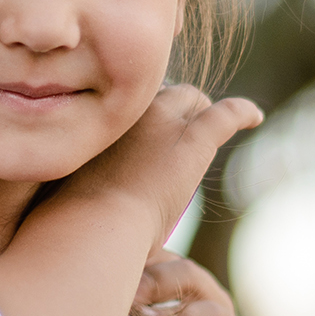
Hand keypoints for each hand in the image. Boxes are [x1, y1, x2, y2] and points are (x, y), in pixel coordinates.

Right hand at [61, 85, 262, 251]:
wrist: (93, 223)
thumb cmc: (70, 216)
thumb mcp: (63, 185)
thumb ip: (71, 178)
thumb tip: (60, 199)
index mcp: (100, 116)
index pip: (128, 100)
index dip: (138, 114)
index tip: (140, 133)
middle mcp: (132, 107)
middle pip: (159, 92)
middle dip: (169, 107)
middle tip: (174, 132)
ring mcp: (164, 120)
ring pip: (191, 100)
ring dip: (199, 112)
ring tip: (209, 126)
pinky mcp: (195, 140)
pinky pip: (225, 115)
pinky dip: (242, 113)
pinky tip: (254, 117)